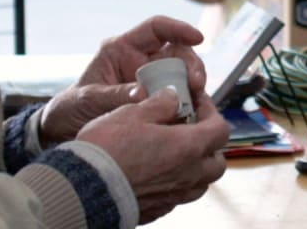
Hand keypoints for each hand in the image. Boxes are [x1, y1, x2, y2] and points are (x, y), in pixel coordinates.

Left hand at [40, 16, 206, 145]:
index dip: (178, 28)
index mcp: (122, 49)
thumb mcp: (89, 99)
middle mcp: (140, 62)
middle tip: (197, 84)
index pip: (156, 28)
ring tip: (197, 103)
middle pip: (176, 53)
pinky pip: (177, 100)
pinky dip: (187, 107)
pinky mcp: (154, 103)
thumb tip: (144, 94)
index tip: (198, 38)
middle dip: (191, 65)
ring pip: (181, 77)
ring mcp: (149, 83)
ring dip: (193, 88)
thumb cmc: (72, 108)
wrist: (63, 132)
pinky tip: (191, 117)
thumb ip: (115, 96)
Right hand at [76, 90, 230, 222]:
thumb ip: (159, 104)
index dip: (211, 112)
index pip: (221, 129)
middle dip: (209, 143)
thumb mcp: (132, 112)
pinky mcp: (158, 210)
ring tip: (175, 151)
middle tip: (190, 129)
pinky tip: (157, 172)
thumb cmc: (108, 148)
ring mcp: (174, 196)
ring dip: (196, 166)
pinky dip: (176, 183)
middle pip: (217, 161)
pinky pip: (178, 196)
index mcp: (189, 147)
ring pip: (201, 183)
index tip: (195, 103)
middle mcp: (188, 175)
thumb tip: (172, 96)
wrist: (85, 189)